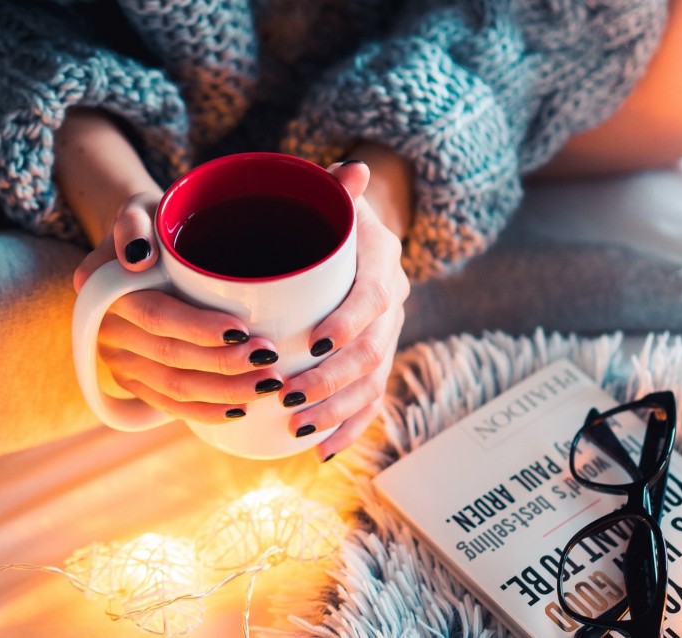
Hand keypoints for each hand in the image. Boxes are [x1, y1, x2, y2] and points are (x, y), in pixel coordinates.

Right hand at [73, 192, 285, 424]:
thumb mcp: (142, 209)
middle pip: (171, 357)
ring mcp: (121, 361)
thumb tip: (136, 257)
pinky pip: (168, 404)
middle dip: (224, 365)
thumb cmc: (154, 226)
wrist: (140, 250)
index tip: (242, 330)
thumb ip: (132, 224)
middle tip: (270, 361)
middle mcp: (110, 332)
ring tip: (268, 384)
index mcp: (109, 292)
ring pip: (174, 388)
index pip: (157, 316)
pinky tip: (240, 410)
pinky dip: (205, 411)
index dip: (199, 328)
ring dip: (224, 392)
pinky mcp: (135, 381)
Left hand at [282, 160, 410, 460]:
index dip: (350, 322)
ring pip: (372, 385)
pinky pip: (370, 402)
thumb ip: (335, 188)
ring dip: (337, 411)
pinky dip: (349, 428)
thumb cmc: (331, 221)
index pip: (376, 297)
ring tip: (298, 429)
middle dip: (332, 380)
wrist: (359, 242)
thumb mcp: (332, 198)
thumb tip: (353, 169)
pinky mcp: (373, 363)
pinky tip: (322, 451)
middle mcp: (393, 307)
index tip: (314, 342)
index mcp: (384, 265)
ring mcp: (386, 339)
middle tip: (288, 396)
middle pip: (373, 352)